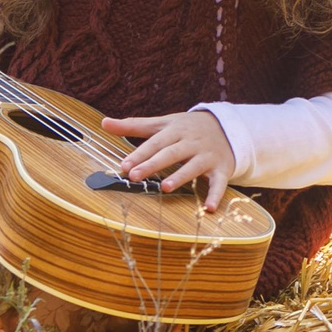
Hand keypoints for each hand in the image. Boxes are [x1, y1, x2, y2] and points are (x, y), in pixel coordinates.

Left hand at [99, 110, 236, 210]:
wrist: (227, 127)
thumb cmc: (187, 128)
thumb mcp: (163, 123)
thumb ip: (133, 125)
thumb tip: (103, 123)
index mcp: (175, 130)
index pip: (155, 142)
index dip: (140, 154)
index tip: (124, 166)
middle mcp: (191, 142)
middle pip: (171, 153)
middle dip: (153, 164)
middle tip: (135, 176)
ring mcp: (207, 156)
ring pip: (192, 167)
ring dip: (180, 177)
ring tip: (165, 188)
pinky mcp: (221, 169)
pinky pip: (218, 183)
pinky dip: (215, 195)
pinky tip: (208, 208)